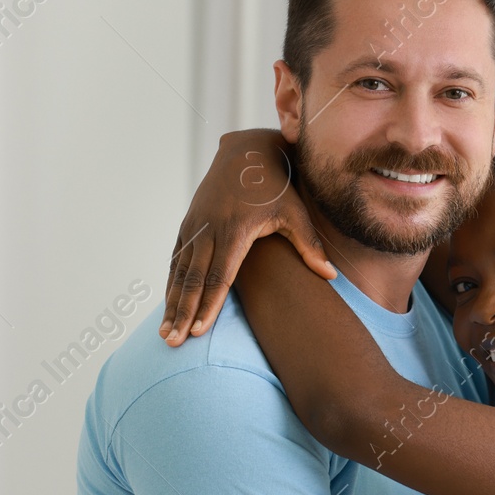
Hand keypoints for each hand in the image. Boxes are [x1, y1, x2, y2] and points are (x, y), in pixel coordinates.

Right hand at [160, 129, 335, 344]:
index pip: (220, 276)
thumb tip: (330, 275)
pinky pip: (176, 259)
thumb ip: (309, 245)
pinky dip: (170, 284)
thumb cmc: (277, 186)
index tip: (200, 331)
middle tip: (173, 343)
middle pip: (193, 279)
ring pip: (179, 272)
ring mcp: (195, 225)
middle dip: (183, 313)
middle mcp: (209, 228)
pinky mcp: (188, 223)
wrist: (246, 151)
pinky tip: (168, 306)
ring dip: (172, 304)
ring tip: (165, 334)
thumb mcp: (296, 212)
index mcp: (235, 229)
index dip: (209, 305)